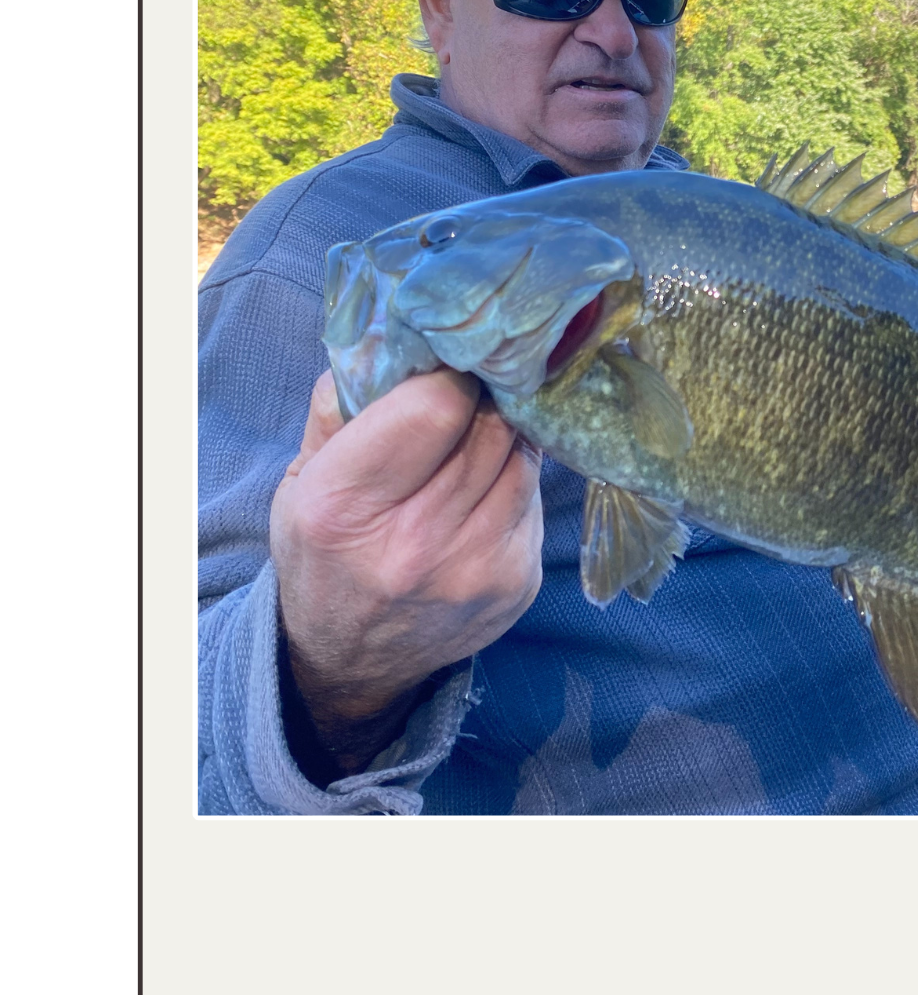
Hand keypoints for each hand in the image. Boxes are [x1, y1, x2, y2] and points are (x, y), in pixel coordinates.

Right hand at [269, 368, 542, 775]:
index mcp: (345, 507)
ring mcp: (475, 569)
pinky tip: (487, 484)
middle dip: (485, 395)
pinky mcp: (519, 583)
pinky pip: (536, 496)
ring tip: (479, 430)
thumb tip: (397, 334)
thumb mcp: (304, 477)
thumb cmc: (326, 552)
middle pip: (490, 426)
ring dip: (508, 433)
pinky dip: (518, 477)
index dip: (449, 374)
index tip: (445, 364)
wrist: (353, 660)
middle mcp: (414, 544)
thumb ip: (342, 404)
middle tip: (475, 383)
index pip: (436, 406)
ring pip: (524, 456)